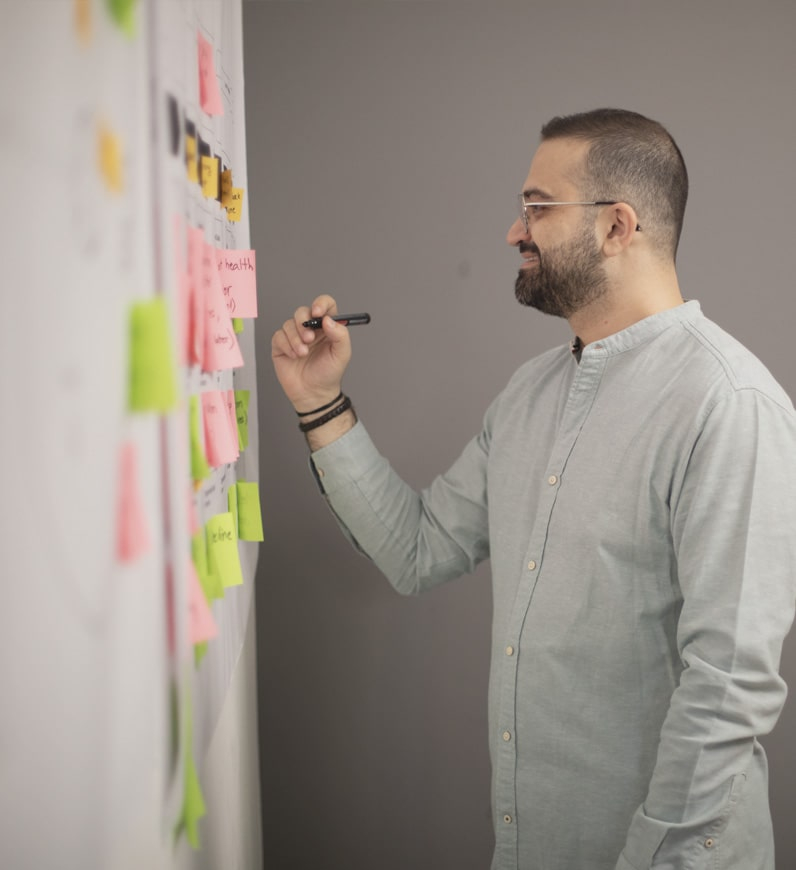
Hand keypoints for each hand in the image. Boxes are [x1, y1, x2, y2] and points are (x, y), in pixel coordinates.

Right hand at [271, 295, 352, 412]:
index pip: (325, 305)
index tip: (318, 313)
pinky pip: (279, 336)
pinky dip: (286, 345)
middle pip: (302, 311)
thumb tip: (328, 319)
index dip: (321, 304)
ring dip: (295, 338)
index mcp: (327, 327)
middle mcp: (310, 329)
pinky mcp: (281, 346)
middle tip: (309, 339)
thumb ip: (340, 334)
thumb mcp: (342, 354)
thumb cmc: (329, 374)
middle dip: (303, 323)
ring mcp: (295, 336)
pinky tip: (294, 356)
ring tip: (303, 354)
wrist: (314, 393)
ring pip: (289, 324)